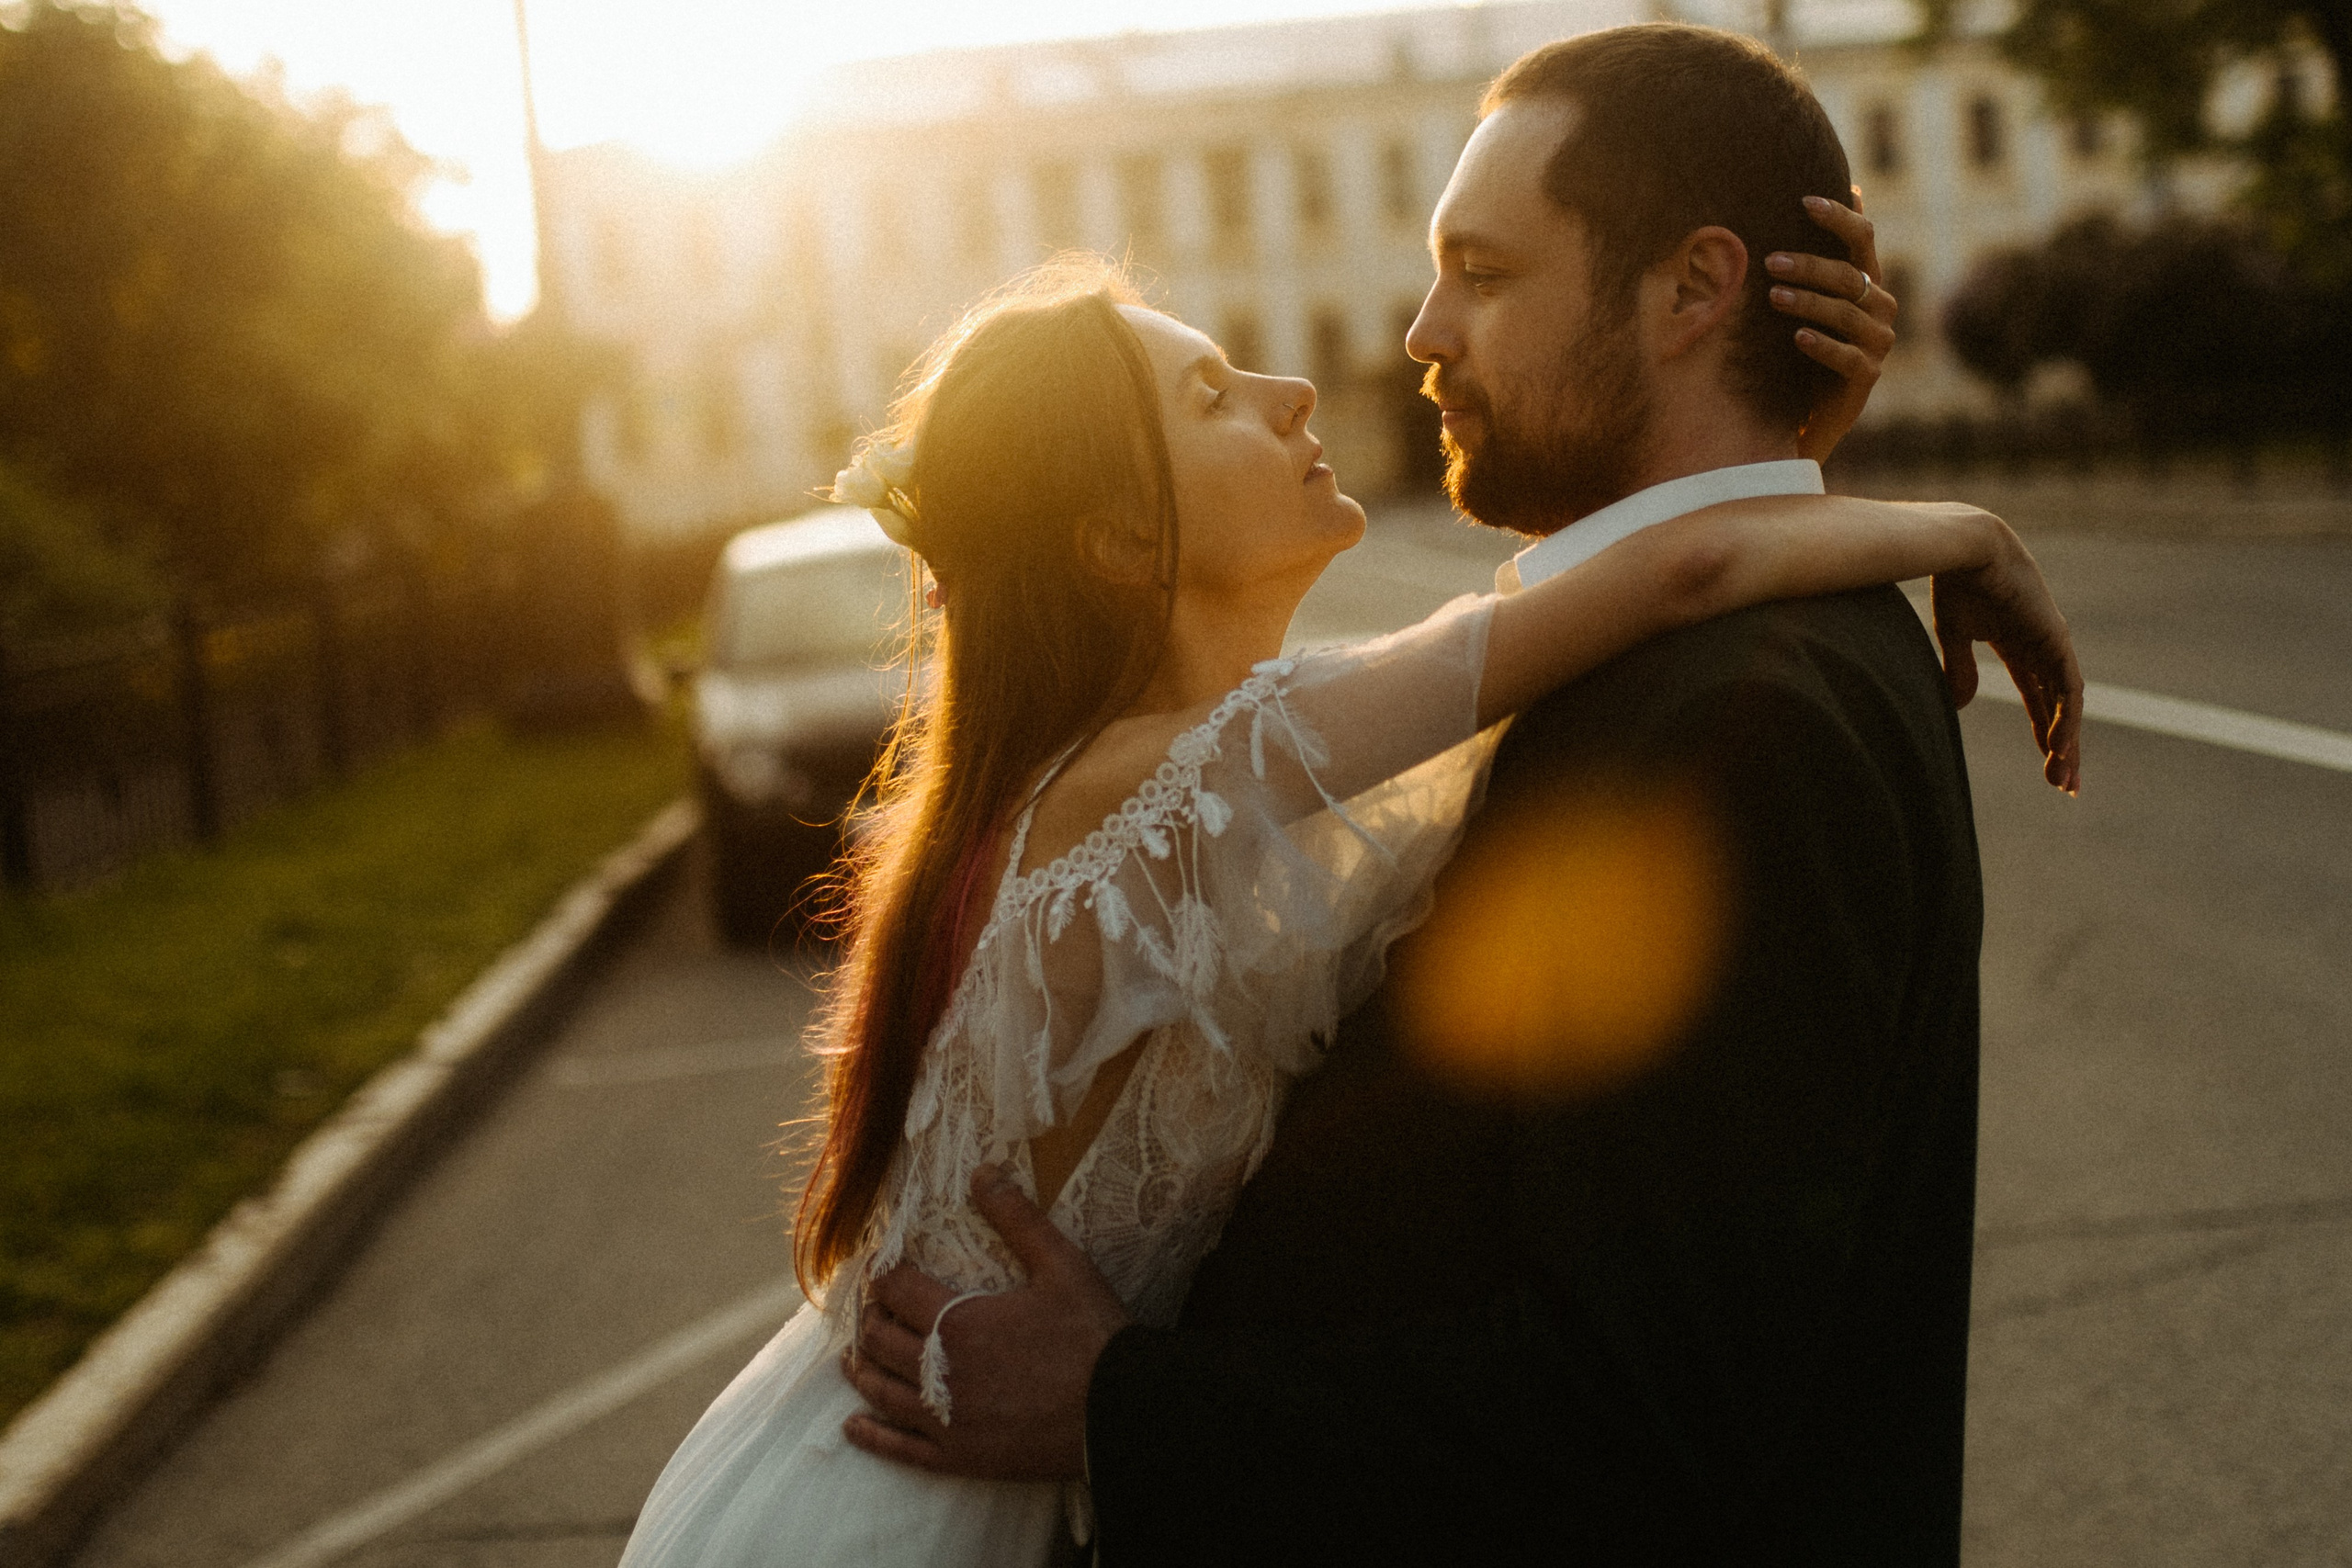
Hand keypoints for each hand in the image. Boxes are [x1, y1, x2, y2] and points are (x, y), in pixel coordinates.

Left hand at [841, 1164, 1132, 1480]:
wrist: (1121, 1412)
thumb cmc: (1093, 1335)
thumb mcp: (1062, 1265)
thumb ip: (1017, 1218)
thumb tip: (982, 1171)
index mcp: (960, 1322)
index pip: (896, 1291)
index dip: (881, 1274)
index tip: (879, 1266)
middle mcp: (942, 1372)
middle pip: (880, 1341)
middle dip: (868, 1320)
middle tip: (870, 1310)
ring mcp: (947, 1420)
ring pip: (883, 1393)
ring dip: (861, 1372)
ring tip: (851, 1360)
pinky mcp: (961, 1457)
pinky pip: (902, 1450)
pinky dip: (873, 1437)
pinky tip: (854, 1427)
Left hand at [1775, 191, 1898, 462]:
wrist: (1810, 408)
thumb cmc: (1806, 342)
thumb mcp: (1810, 295)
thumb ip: (1818, 252)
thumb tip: (1841, 192)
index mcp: (1865, 279)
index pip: (1862, 237)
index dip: (1839, 217)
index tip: (1805, 202)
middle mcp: (1879, 305)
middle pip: (1849, 275)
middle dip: (1809, 266)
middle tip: (1770, 262)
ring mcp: (1878, 341)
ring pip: (1847, 314)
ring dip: (1809, 303)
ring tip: (1773, 297)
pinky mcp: (1868, 375)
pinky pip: (1848, 357)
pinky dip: (1823, 345)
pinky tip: (1798, 337)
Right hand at [1924, 511, 2083, 793]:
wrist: (1964, 547)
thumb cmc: (1955, 581)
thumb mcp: (1954, 636)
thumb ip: (1961, 669)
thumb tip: (1960, 706)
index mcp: (2020, 646)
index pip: (2040, 699)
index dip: (2042, 733)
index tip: (2047, 767)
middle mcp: (2044, 648)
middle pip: (2060, 708)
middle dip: (2063, 748)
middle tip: (2065, 786)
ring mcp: (2053, 643)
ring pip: (2068, 704)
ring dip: (2067, 743)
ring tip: (2063, 778)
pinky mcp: (2055, 639)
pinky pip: (2067, 689)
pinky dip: (2065, 719)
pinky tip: (2059, 746)